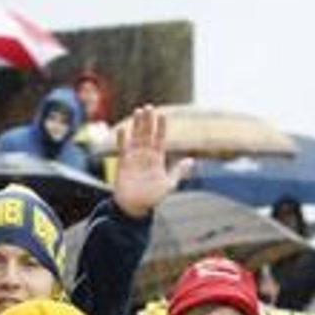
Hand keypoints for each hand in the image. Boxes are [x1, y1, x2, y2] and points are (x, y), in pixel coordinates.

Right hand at [111, 105, 191, 219]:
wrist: (135, 208)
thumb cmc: (153, 198)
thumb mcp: (169, 184)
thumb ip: (179, 171)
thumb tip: (191, 160)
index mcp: (157, 158)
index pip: (160, 138)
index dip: (161, 127)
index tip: (163, 115)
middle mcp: (145, 155)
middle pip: (147, 134)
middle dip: (148, 121)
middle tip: (148, 107)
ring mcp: (134, 158)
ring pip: (135, 137)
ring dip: (136, 125)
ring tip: (137, 111)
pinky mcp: (123, 164)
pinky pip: (122, 149)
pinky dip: (122, 139)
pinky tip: (123, 129)